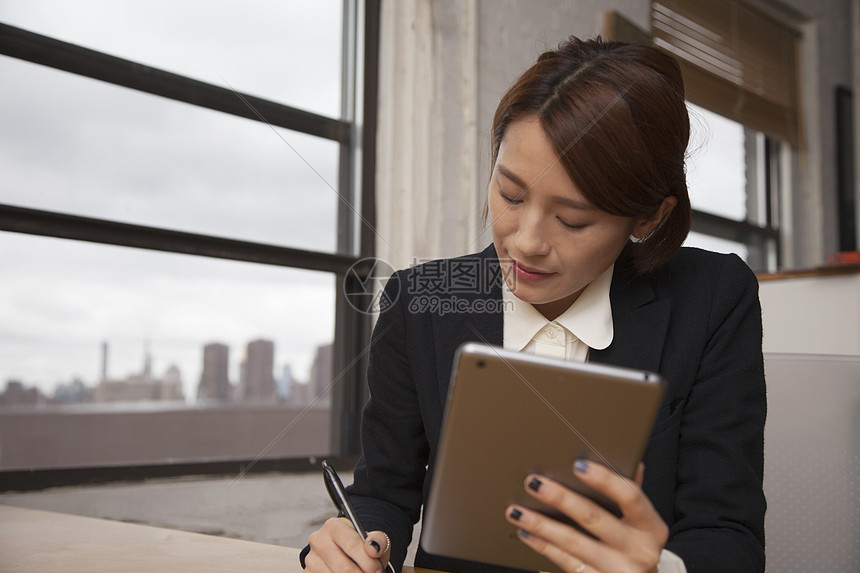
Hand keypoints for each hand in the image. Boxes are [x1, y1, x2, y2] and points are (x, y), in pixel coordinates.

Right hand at [305, 517, 391, 572]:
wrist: (344, 553)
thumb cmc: (358, 545)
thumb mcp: (370, 538)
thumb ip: (377, 540)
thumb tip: (374, 548)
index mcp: (333, 526)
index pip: (352, 544)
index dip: (368, 561)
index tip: (378, 569)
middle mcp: (319, 541)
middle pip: (344, 567)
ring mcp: (311, 559)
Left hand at [505, 461, 667, 572]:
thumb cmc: (637, 544)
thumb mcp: (642, 521)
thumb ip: (632, 493)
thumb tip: (628, 460)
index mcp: (651, 528)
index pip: (630, 496)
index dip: (604, 479)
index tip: (578, 464)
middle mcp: (639, 551)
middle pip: (594, 518)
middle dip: (560, 498)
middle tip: (534, 483)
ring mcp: (618, 570)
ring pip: (573, 543)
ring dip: (541, 524)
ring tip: (518, 510)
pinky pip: (566, 562)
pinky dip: (543, 546)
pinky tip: (526, 532)